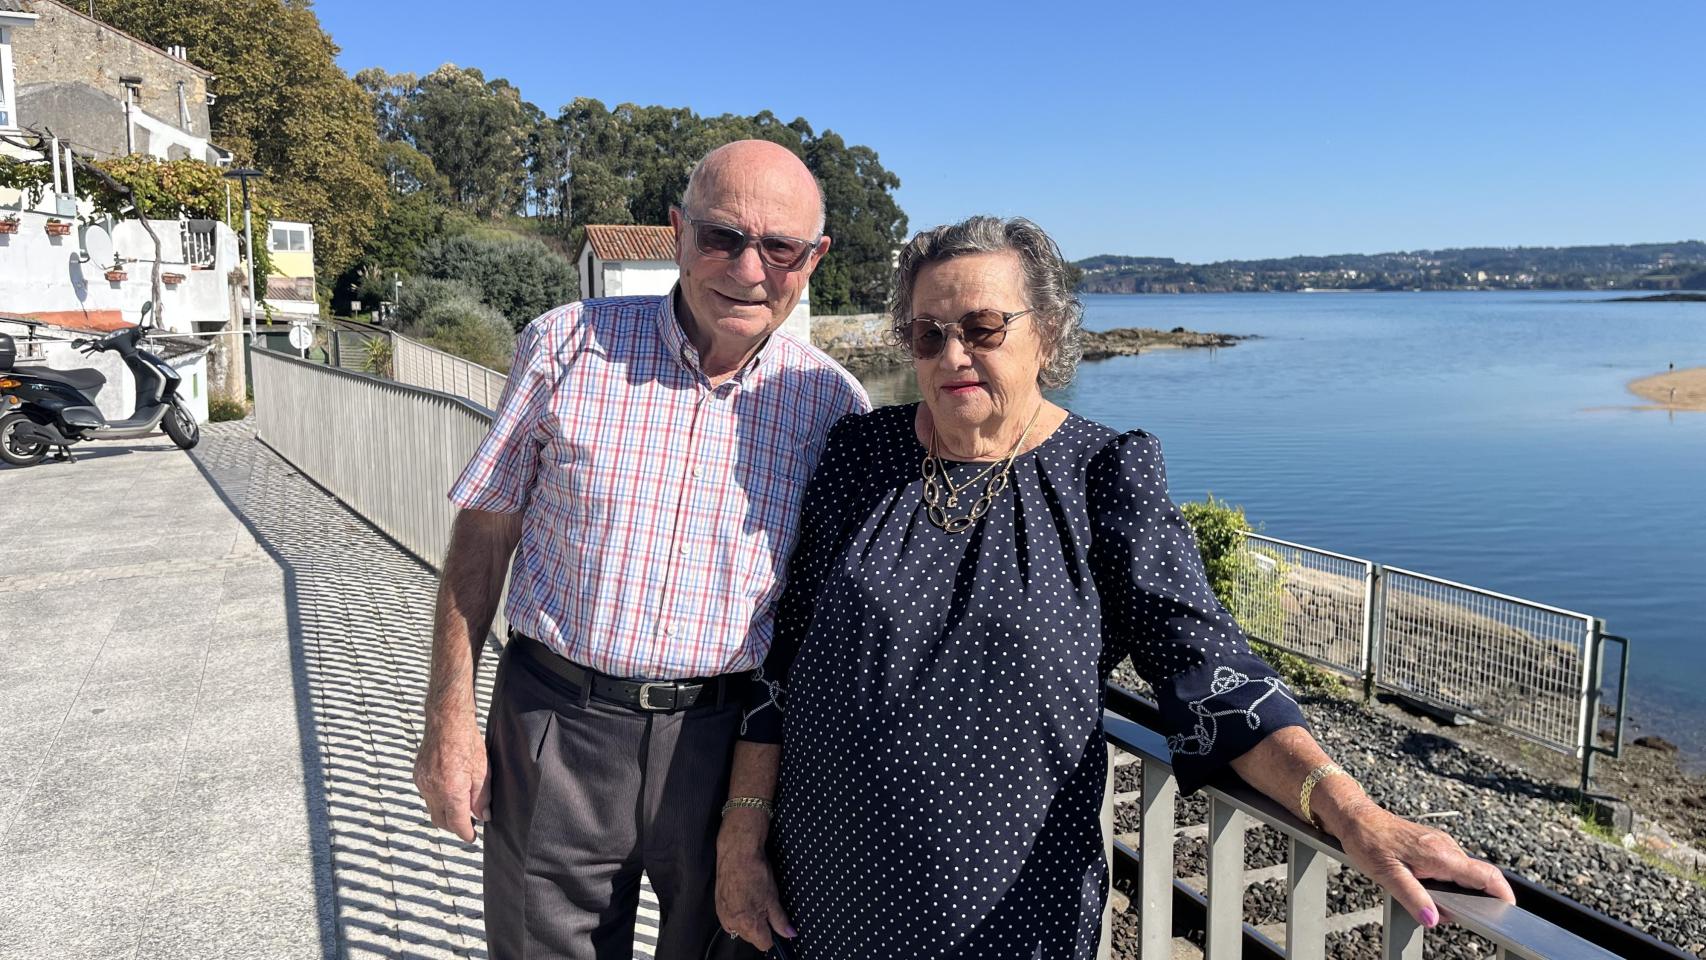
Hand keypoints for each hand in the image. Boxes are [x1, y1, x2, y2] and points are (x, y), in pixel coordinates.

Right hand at [413, 713, 489, 842]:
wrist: (446, 720)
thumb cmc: (467, 742)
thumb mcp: (483, 771)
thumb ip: (482, 798)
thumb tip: (483, 817)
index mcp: (450, 791)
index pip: (457, 824)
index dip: (466, 834)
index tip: (472, 838)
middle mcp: (432, 790)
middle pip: (441, 821)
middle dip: (454, 827)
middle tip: (468, 825)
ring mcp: (422, 782)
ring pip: (432, 809)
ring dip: (445, 813)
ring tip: (460, 807)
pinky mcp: (418, 775)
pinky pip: (427, 795)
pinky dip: (437, 799)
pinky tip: (449, 792)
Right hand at [716, 811, 793, 949]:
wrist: (737, 853)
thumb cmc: (754, 872)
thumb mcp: (773, 898)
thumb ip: (780, 920)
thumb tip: (789, 934)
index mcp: (748, 924)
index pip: (764, 944)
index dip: (773, 935)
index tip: (775, 924)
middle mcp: (732, 924)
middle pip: (751, 938)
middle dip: (760, 928)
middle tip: (765, 907)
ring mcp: (723, 915)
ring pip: (740, 929)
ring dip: (748, 921)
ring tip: (753, 900)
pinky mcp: (718, 907)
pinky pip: (730, 919)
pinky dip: (738, 913)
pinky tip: (743, 898)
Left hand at [1326, 798, 1515, 926]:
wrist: (1355, 817)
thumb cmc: (1368, 842)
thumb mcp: (1387, 874)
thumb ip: (1413, 897)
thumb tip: (1434, 919)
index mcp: (1441, 854)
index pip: (1486, 875)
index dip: (1503, 894)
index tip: (1509, 911)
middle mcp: (1446, 846)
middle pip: (1477, 877)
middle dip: (1473, 900)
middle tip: (1448, 913)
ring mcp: (1441, 844)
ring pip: (1463, 873)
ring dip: (1457, 891)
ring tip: (1429, 900)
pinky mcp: (1433, 844)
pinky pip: (1450, 866)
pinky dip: (1446, 882)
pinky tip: (1424, 887)